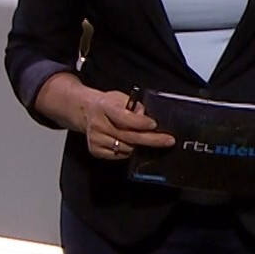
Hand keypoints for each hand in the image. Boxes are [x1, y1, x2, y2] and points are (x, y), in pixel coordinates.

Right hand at [36, 73, 174, 159]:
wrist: (86, 111)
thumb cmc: (107, 104)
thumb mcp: (121, 98)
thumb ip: (135, 107)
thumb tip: (147, 121)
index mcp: (104, 107)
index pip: (124, 117)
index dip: (140, 123)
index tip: (154, 125)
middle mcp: (98, 124)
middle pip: (128, 136)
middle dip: (152, 139)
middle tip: (168, 141)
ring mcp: (95, 139)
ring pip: (126, 148)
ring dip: (137, 144)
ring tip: (138, 136)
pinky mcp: (95, 150)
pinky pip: (119, 155)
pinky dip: (127, 150)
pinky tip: (125, 141)